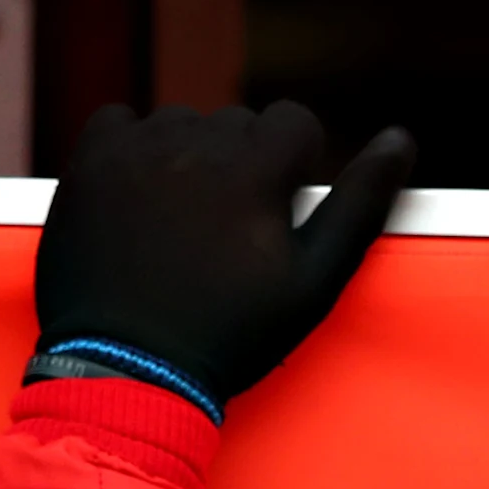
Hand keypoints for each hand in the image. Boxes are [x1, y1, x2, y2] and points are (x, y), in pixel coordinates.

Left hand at [34, 101, 415, 405]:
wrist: (129, 368)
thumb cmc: (231, 333)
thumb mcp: (313, 283)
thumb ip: (361, 205)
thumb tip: (400, 140)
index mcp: (255, 172)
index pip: (292, 121)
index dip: (295, 165)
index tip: (280, 207)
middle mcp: (194, 147)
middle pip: (237, 124)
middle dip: (244, 164)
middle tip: (231, 231)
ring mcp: (135, 152)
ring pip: (181, 123)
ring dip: (191, 156)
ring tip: (185, 220)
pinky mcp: (88, 164)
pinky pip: (119, 122)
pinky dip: (134, 149)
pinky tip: (142, 196)